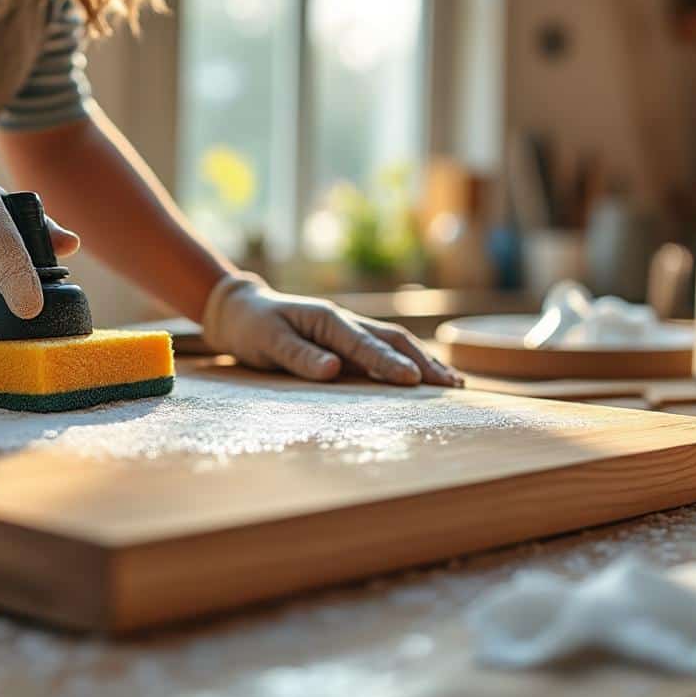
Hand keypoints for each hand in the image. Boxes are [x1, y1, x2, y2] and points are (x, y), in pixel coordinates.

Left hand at [201, 273, 462, 386]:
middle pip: (393, 340)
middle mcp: (345, 322)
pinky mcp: (348, 342)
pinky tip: (425, 376)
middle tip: (451, 385)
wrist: (242, 312)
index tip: (414, 381)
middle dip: (423, 362)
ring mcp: (349, 330)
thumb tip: (332, 370)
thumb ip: (299, 356)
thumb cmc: (253, 327)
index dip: (389, 364)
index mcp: (327, 320)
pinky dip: (408, 362)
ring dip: (424, 361)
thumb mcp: (267, 342)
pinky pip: (384, 350)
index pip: (363, 345)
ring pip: (395, 343)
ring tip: (453, 382)